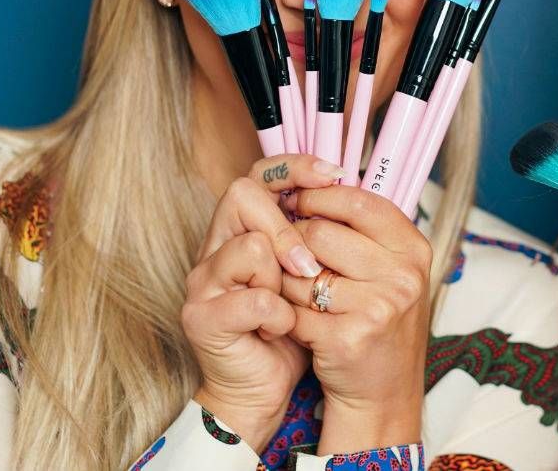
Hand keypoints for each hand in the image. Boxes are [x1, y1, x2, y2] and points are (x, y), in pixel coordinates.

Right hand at [183, 154, 343, 452]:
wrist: (263, 390)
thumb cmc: (292, 329)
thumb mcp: (310, 275)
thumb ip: (320, 236)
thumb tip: (356, 194)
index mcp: (241, 230)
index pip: (257, 173)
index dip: (293, 166)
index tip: (334, 174)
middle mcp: (214, 246)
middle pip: (243, 196)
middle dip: (288, 228)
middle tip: (312, 265)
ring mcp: (202, 281)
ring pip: (249, 246)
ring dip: (283, 279)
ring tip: (295, 306)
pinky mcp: (201, 317)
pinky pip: (251, 300)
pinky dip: (277, 318)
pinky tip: (282, 331)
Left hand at [280, 185, 431, 453]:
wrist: (385, 392)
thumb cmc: (381, 323)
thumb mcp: (392, 270)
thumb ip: (365, 231)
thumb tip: (318, 182)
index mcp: (413, 248)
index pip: (357, 200)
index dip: (318, 197)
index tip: (297, 203)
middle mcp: (403, 274)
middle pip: (320, 232)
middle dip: (295, 242)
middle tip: (292, 259)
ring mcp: (379, 306)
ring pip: (301, 271)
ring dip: (288, 282)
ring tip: (297, 295)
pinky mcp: (349, 337)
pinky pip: (294, 309)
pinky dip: (285, 315)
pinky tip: (294, 322)